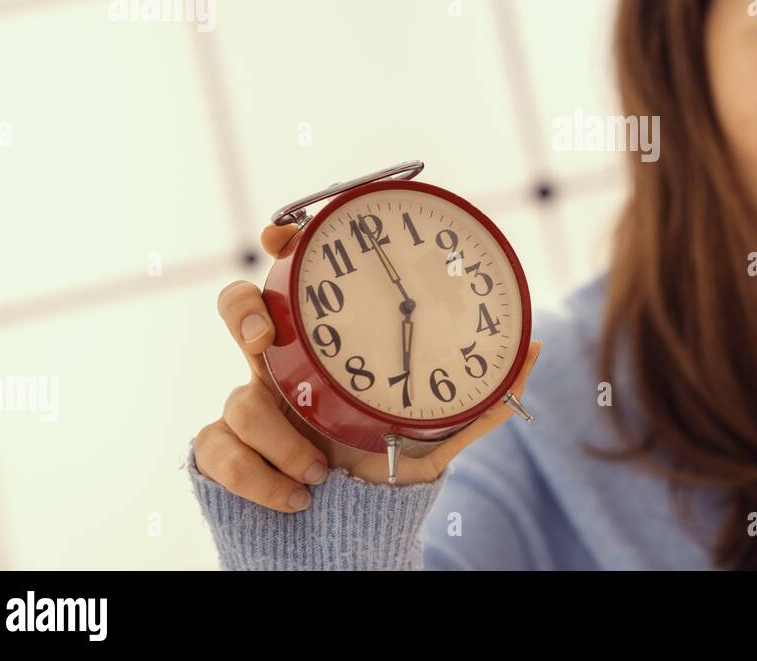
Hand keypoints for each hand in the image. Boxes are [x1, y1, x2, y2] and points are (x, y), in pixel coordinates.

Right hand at [193, 222, 543, 510]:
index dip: (285, 247)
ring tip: (318, 470)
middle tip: (261, 339)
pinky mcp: (229, 451)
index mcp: (326, 344)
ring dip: (279, 439)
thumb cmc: (393, 456)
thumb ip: (485, 393)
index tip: (286, 235)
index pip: (297, 278)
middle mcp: (283, 364)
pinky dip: (259, 478)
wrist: (357, 520)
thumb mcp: (443, 425)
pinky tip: (296, 494)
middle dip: (242, 314)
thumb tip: (535, 348)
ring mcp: (251, 407)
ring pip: (236, 401)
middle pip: (239, 309)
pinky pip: (221, 452)